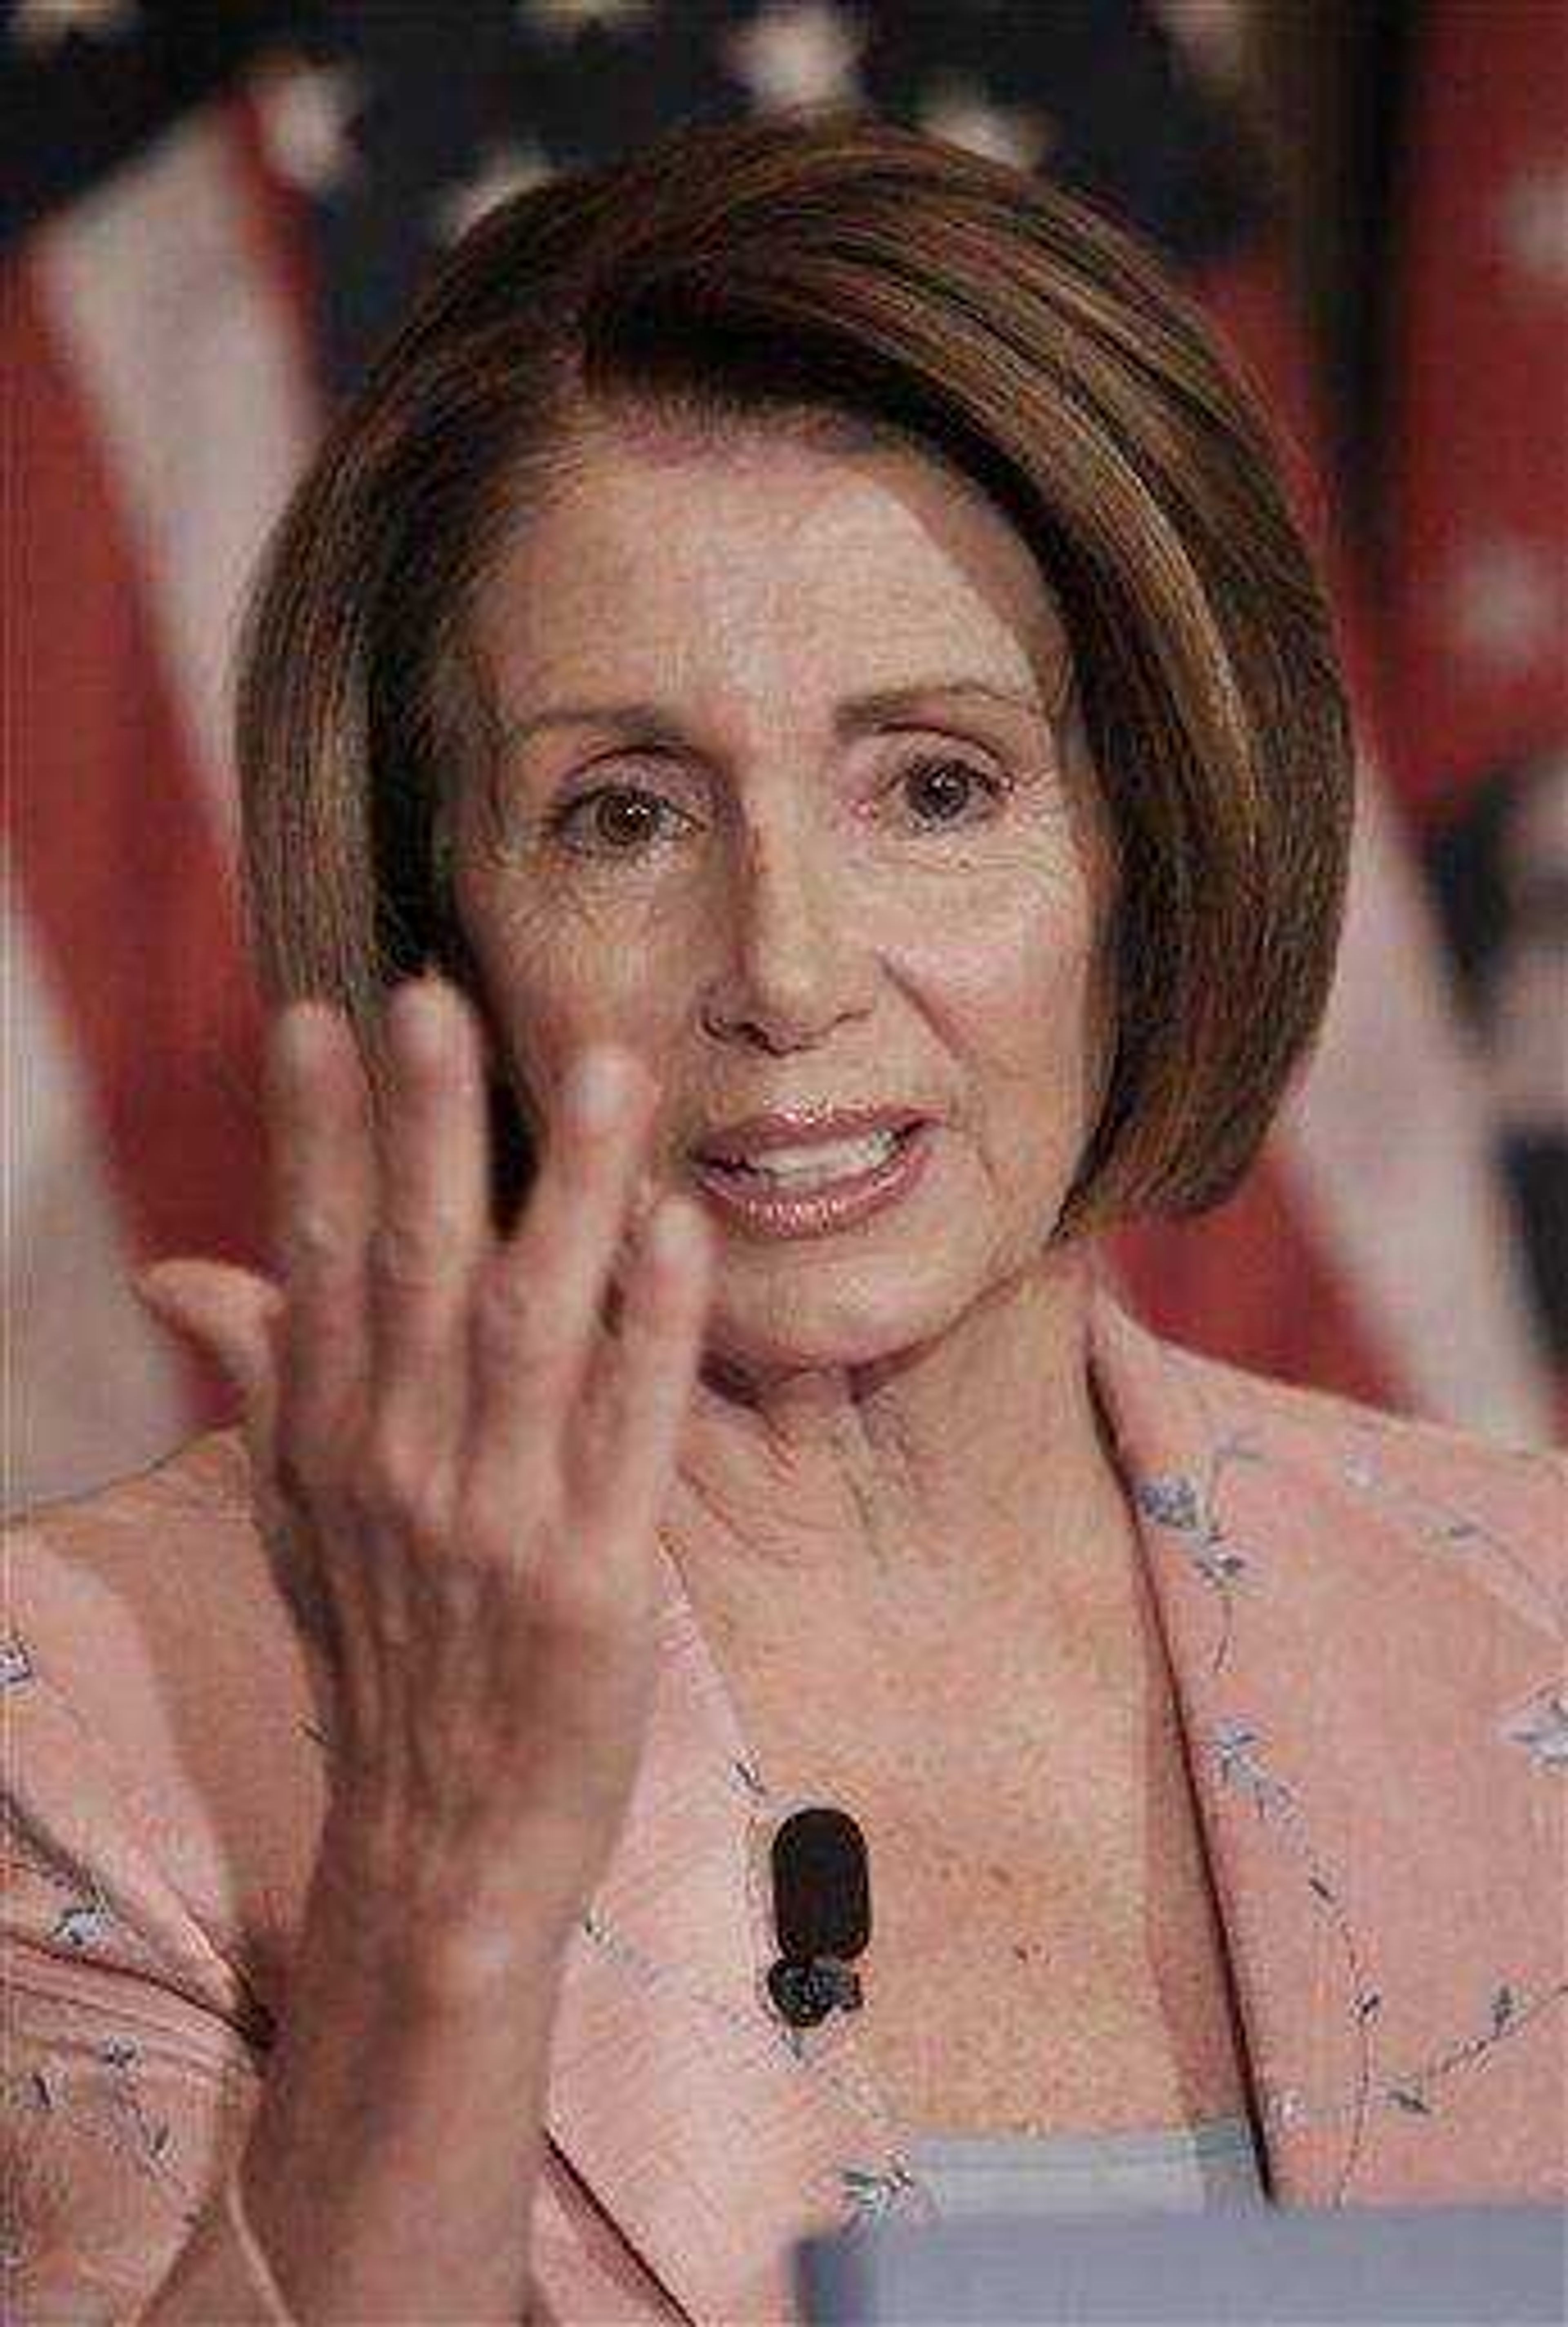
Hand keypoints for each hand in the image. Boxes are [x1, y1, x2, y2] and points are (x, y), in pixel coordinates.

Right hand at [133, 974, 715, 1975]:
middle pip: (414, 1270)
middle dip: (426, 1131)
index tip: (317, 1018)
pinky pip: (630, 1433)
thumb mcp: (299, 1521)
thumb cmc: (384, 1659)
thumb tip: (179, 1267)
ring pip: (534, 1327)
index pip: (313, 1263)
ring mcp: (499, 1523)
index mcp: (332, 1444)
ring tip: (605, 1071)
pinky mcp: (596, 1582)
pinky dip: (656, 1330)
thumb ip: (264, 1377)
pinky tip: (680, 1231)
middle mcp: (403, 1467)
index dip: (314, 1139)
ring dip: (568, 1194)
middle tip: (437, 998)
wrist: (442, 1850)